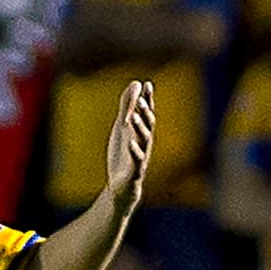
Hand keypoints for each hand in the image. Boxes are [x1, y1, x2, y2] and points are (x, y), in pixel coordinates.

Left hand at [106, 79, 154, 209]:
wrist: (122, 185)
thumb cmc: (124, 154)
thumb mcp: (123, 128)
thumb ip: (128, 107)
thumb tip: (135, 84)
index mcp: (141, 131)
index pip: (147, 112)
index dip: (148, 99)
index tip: (147, 84)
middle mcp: (144, 142)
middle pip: (148, 124)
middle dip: (145, 111)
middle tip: (139, 99)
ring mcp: (141, 156)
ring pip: (144, 140)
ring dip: (140, 128)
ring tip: (132, 117)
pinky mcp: (135, 170)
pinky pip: (137, 160)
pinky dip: (134, 151)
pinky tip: (130, 143)